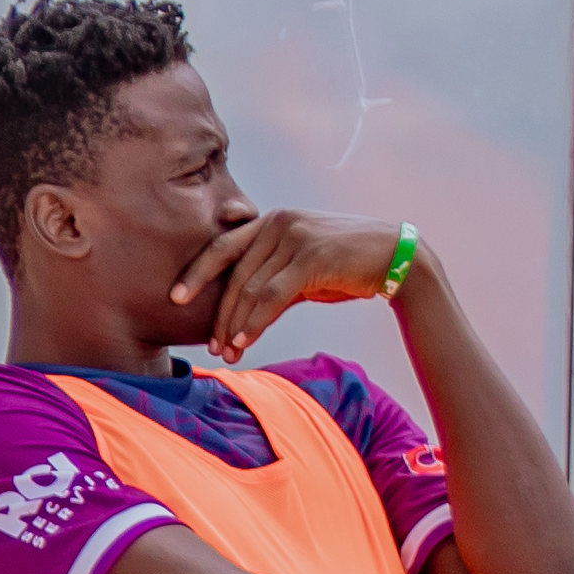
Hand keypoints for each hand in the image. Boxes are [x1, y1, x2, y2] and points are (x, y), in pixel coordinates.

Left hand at [172, 208, 413, 361]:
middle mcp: (279, 223)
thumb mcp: (304, 272)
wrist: (397, 258)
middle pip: (234, 273)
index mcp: (272, 221)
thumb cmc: (348, 266)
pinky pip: (272, 295)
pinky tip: (244, 341)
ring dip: (236, 324)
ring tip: (227, 352)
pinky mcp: (311, 256)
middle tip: (211, 345)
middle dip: (220, 313)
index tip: (175, 298)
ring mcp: (295, 236)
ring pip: (251, 288)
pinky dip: (255, 321)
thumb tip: (243, 318)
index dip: (197, 273)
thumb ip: (273, 284)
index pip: (224, 247)